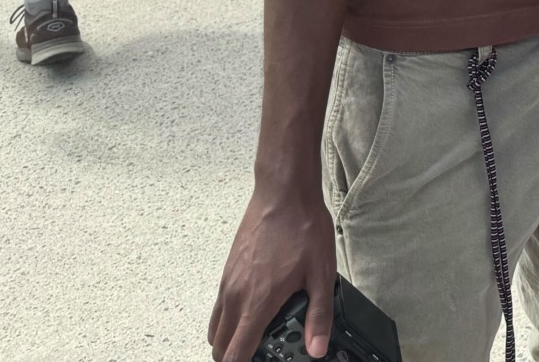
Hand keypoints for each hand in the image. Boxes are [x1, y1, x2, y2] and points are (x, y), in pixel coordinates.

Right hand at [210, 181, 336, 360]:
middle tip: (262, 352)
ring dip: (231, 339)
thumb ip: (319, 315)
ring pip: (217, 328)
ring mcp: (227, 283)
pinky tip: (256, 308)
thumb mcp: (321, 274)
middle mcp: (235, 296)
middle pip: (220, 347)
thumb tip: (317, 347)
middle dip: (235, 357)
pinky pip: (219, 308)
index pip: (235, 354)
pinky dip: (229, 319)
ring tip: (260, 333)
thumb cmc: (302, 228)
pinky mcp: (227, 271)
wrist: (283, 193)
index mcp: (257, 303)